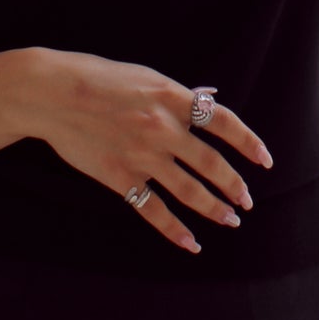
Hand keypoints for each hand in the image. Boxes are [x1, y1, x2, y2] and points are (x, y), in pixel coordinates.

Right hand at [25, 49, 272, 253]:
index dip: (249, 143)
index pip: (224, 122)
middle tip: (247, 201)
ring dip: (214, 209)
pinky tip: (191, 243)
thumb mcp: (145, 76)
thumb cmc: (99, 77)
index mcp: (172, 97)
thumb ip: (179, 92)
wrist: (53, 93)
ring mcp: (141, 155)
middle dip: (234, 185)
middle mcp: (163, 128)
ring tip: (231, 220)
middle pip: (211, 164)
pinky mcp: (118, 176)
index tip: (266, 160)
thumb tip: (210, 96)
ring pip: (188, 191)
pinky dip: (174, 230)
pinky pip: (152, 210)